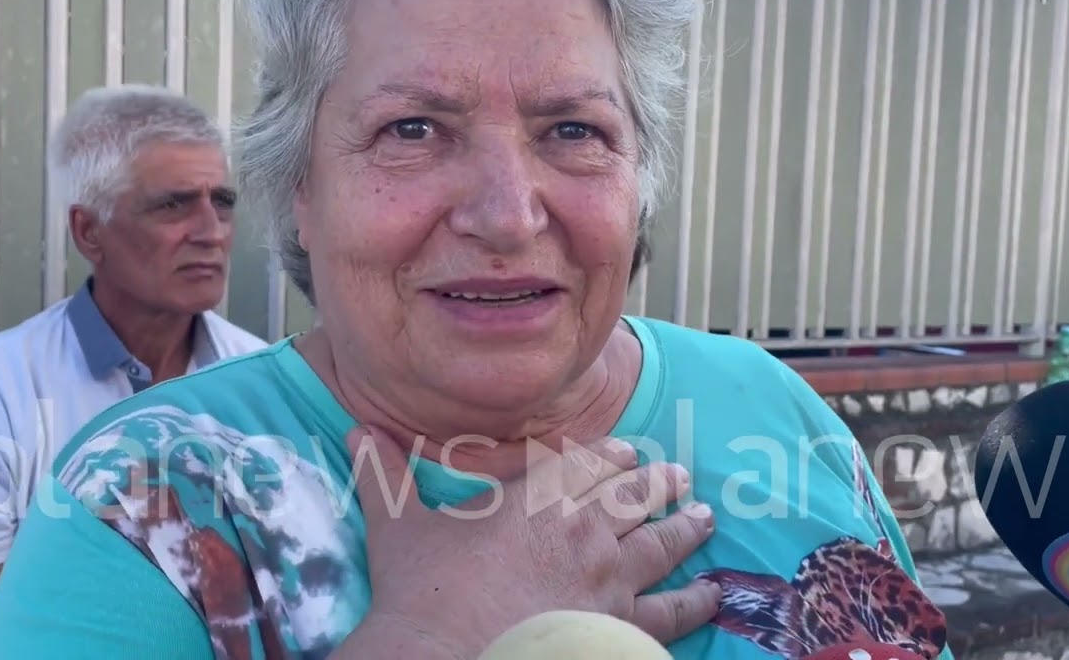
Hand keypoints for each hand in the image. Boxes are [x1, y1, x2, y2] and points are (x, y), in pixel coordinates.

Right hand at [344, 425, 719, 657]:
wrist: (449, 655)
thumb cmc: (424, 594)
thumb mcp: (398, 528)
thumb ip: (382, 476)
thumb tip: (356, 430)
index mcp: (536, 499)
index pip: (588, 463)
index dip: (612, 455)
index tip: (628, 452)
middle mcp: (583, 530)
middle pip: (635, 496)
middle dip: (658, 482)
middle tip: (678, 476)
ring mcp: (608, 580)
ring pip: (662, 542)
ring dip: (686, 526)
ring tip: (705, 515)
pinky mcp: (620, 627)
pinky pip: (673, 611)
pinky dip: (697, 600)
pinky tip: (713, 592)